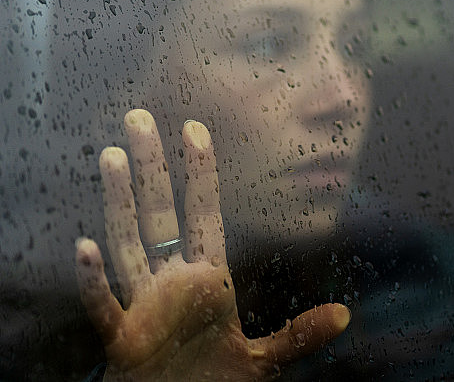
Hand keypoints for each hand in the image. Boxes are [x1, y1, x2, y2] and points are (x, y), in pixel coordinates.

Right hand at [75, 109, 349, 380]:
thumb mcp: (264, 360)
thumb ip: (299, 335)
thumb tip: (344, 315)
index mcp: (207, 282)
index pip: (204, 215)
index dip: (200, 174)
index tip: (195, 130)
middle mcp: (172, 284)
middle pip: (159, 215)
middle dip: (152, 169)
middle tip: (139, 117)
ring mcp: (144, 308)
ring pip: (128, 245)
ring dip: (119, 202)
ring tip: (112, 155)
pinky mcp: (124, 340)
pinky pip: (105, 306)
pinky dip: (95, 280)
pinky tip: (88, 247)